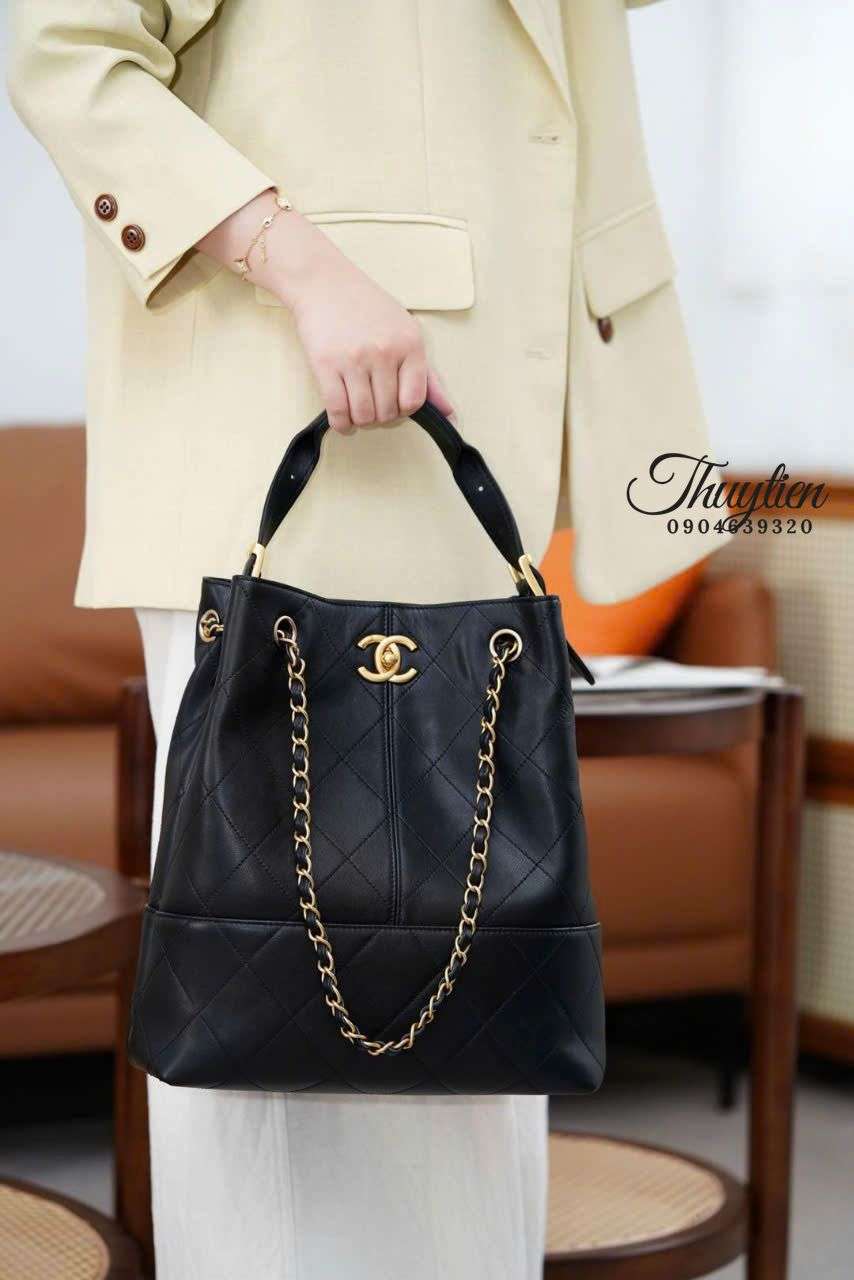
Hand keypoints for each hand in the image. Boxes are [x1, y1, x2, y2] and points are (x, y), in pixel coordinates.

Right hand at [197, 191, 454, 432]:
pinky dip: (340, 423)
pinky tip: (342, 420)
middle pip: (388, 411)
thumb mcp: (406, 332)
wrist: (324, 283)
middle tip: (373, 405)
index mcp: (410, 344)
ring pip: (363, 414)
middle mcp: (385, 352)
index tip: (395, 404)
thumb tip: (449, 413)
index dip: (404, 410)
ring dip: (361, 421)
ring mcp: (354, 359)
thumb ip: (428, 376)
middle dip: (381, 416)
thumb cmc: (368, 308)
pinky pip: (337, 410)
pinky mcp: (325, 365)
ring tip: (358, 411)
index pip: (414, 400)